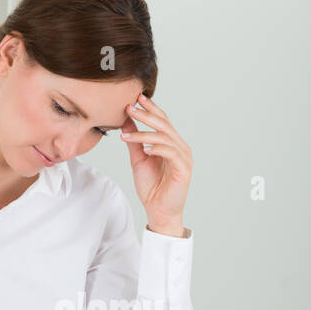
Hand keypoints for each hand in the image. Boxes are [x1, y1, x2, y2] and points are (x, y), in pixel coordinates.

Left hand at [119, 92, 191, 236]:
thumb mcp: (138, 160)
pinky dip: (157, 149)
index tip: (136, 98)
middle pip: (164, 125)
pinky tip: (144, 149)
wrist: (159, 211)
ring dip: (144, 134)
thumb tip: (126, 121)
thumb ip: (134, 141)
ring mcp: (184, 157)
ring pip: (165, 137)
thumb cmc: (151, 187)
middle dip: (146, 115)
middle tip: (129, 108)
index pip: (162, 120)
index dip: (151, 108)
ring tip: (127, 135)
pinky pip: (170, 153)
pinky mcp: (184, 169)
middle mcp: (180, 147)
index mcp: (172, 143)